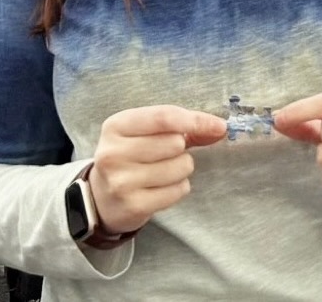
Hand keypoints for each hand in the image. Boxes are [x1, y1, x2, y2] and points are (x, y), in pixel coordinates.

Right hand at [89, 105, 226, 233]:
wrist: (102, 198)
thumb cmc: (131, 157)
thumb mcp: (146, 134)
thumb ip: (184, 126)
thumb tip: (219, 127)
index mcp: (115, 126)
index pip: (163, 117)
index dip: (195, 120)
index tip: (218, 126)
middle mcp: (113, 153)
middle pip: (175, 142)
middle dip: (181, 148)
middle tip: (165, 154)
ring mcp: (121, 181)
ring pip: (180, 167)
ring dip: (181, 169)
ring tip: (162, 171)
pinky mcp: (134, 205)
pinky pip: (178, 190)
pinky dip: (179, 187)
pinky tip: (161, 187)